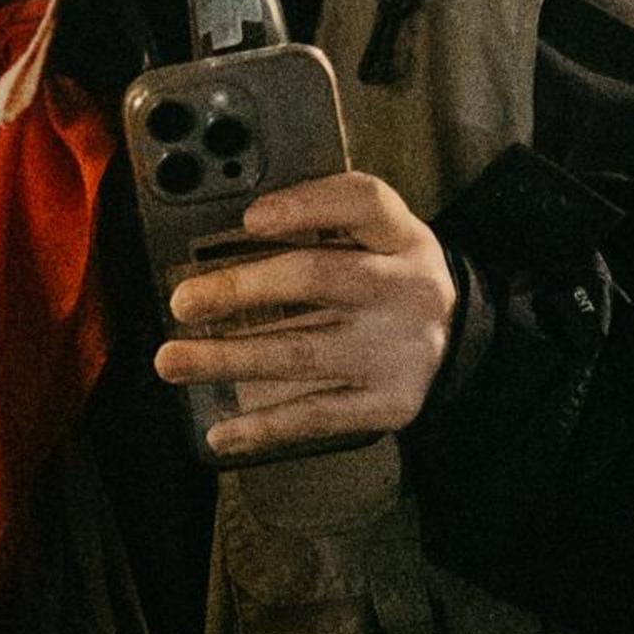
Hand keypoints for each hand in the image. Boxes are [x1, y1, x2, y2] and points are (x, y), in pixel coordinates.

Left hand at [155, 169, 457, 457]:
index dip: (305, 206)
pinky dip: (265, 425)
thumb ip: (322, 226)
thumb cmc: (391, 278)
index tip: (249, 218)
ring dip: (230, 359)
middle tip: (183, 301)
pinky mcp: (390, 404)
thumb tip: (223, 240)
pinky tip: (220, 431)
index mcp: (401, 237)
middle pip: (320, 278)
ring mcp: (398, 351)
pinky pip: (319, 415)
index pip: (362, 203)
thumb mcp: (380, 237)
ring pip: (304, 352)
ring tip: (172, 360)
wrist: (462, 341)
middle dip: (243, 288)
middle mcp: (405, 289)